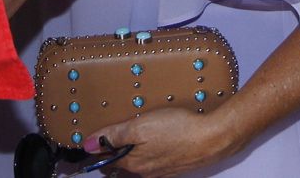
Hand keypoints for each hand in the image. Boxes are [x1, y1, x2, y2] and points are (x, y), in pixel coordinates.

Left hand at [84, 106, 238, 177]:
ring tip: (133, 134)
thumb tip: (88, 145)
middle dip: (114, 152)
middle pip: (122, 164)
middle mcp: (145, 172)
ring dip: (132, 152)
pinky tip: (156, 140)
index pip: (106, 162)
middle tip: (111, 135)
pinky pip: (155, 161)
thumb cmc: (177, 130)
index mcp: (133, 164)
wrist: (212, 138)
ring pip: (139, 163)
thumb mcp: (139, 127)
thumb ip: (113, 136)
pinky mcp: (174, 166)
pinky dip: (149, 152)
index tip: (93, 140)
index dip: (98, 150)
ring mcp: (161, 172)